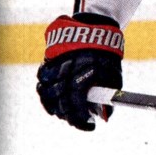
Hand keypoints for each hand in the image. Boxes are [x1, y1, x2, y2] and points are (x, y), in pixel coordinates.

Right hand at [36, 13, 123, 131]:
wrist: (94, 28)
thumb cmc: (106, 55)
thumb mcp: (114, 75)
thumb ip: (109, 96)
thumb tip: (105, 118)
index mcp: (86, 75)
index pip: (77, 105)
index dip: (82, 120)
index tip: (91, 126)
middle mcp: (68, 71)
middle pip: (62, 103)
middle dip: (71, 116)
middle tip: (79, 121)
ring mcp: (55, 66)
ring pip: (47, 94)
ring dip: (57, 106)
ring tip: (67, 111)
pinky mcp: (47, 61)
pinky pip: (41, 82)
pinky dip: (46, 93)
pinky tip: (55, 100)